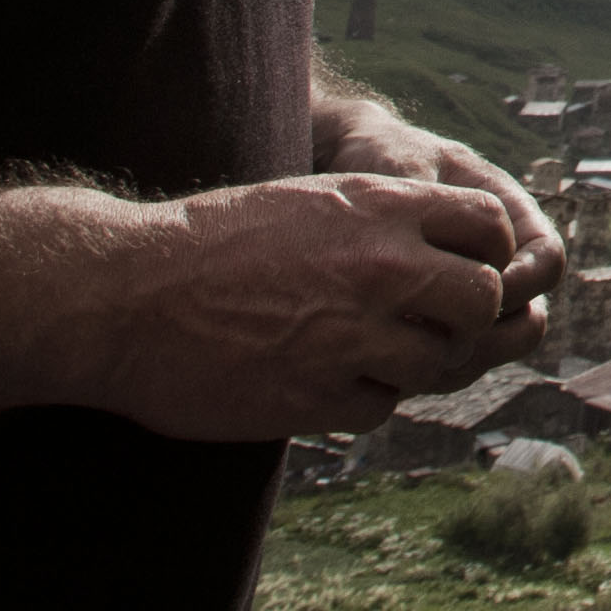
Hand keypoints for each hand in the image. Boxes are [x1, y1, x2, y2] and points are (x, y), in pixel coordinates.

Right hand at [80, 174, 542, 441]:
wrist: (118, 298)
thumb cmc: (209, 243)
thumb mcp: (309, 201)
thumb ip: (385, 218)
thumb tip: (453, 243)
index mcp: (379, 207)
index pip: (492, 226)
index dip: (488, 253)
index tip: (461, 270)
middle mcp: (378, 268)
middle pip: (483, 301)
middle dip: (467, 318)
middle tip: (430, 325)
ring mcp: (348, 336)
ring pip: (438, 363)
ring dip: (413, 365)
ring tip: (369, 355)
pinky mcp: (312, 399)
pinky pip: (378, 409)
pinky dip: (361, 402)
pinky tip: (324, 383)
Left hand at [307, 92, 565, 364]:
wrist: (346, 173)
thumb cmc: (383, 160)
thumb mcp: (406, 166)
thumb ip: (430, 199)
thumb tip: (439, 246)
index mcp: (512, 222)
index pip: (547, 263)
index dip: (521, 282)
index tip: (473, 286)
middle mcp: (499, 268)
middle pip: (526, 322)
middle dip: (489, 338)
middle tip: (439, 341)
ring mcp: (466, 304)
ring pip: (487, 353)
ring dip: (456, 363)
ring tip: (405, 358)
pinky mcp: (430, 330)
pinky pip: (445, 364)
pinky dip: (423, 371)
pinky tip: (380, 366)